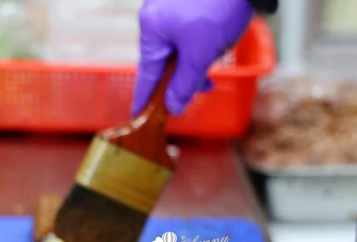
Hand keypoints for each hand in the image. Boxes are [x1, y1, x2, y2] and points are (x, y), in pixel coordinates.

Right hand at [132, 0, 253, 115]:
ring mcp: (169, 7)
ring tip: (215, 61)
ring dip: (195, 62)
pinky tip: (213, 46)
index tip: (137, 115)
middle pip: (163, 61)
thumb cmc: (219, 10)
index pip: (146, 73)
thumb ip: (184, 84)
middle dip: (184, 77)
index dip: (144, 97)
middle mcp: (155, 15)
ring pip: (177, 49)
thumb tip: (172, 107)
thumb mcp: (201, 55)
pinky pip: (185, 34)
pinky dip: (197, 47)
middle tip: (205, 86)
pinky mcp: (185, 3)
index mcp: (152, 28)